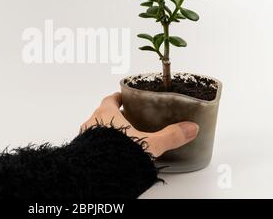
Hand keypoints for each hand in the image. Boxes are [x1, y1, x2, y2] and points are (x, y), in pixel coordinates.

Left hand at [80, 92, 198, 156]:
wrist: (95, 174)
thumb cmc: (116, 153)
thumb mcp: (149, 144)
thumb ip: (170, 136)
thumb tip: (189, 128)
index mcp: (107, 113)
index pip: (111, 99)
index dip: (118, 98)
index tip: (124, 97)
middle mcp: (92, 122)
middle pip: (103, 114)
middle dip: (115, 116)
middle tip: (129, 120)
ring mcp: (85, 138)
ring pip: (96, 130)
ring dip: (107, 132)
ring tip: (123, 140)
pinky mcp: (82, 153)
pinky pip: (92, 144)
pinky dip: (102, 146)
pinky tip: (113, 154)